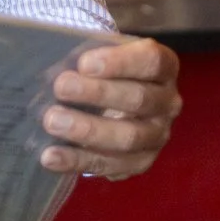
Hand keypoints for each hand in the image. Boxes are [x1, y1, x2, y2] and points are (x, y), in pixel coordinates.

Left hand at [39, 37, 180, 180]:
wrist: (116, 104)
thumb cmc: (107, 71)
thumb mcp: (105, 54)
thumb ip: (89, 56)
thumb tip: (56, 61)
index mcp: (165, 67)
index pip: (151, 61)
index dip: (120, 62)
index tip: (84, 63)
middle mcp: (168, 102)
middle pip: (139, 99)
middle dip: (98, 93)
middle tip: (61, 87)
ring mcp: (158, 136)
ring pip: (128, 137)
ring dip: (88, 130)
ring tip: (52, 122)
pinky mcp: (140, 163)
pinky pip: (111, 165)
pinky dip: (78, 160)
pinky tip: (51, 156)